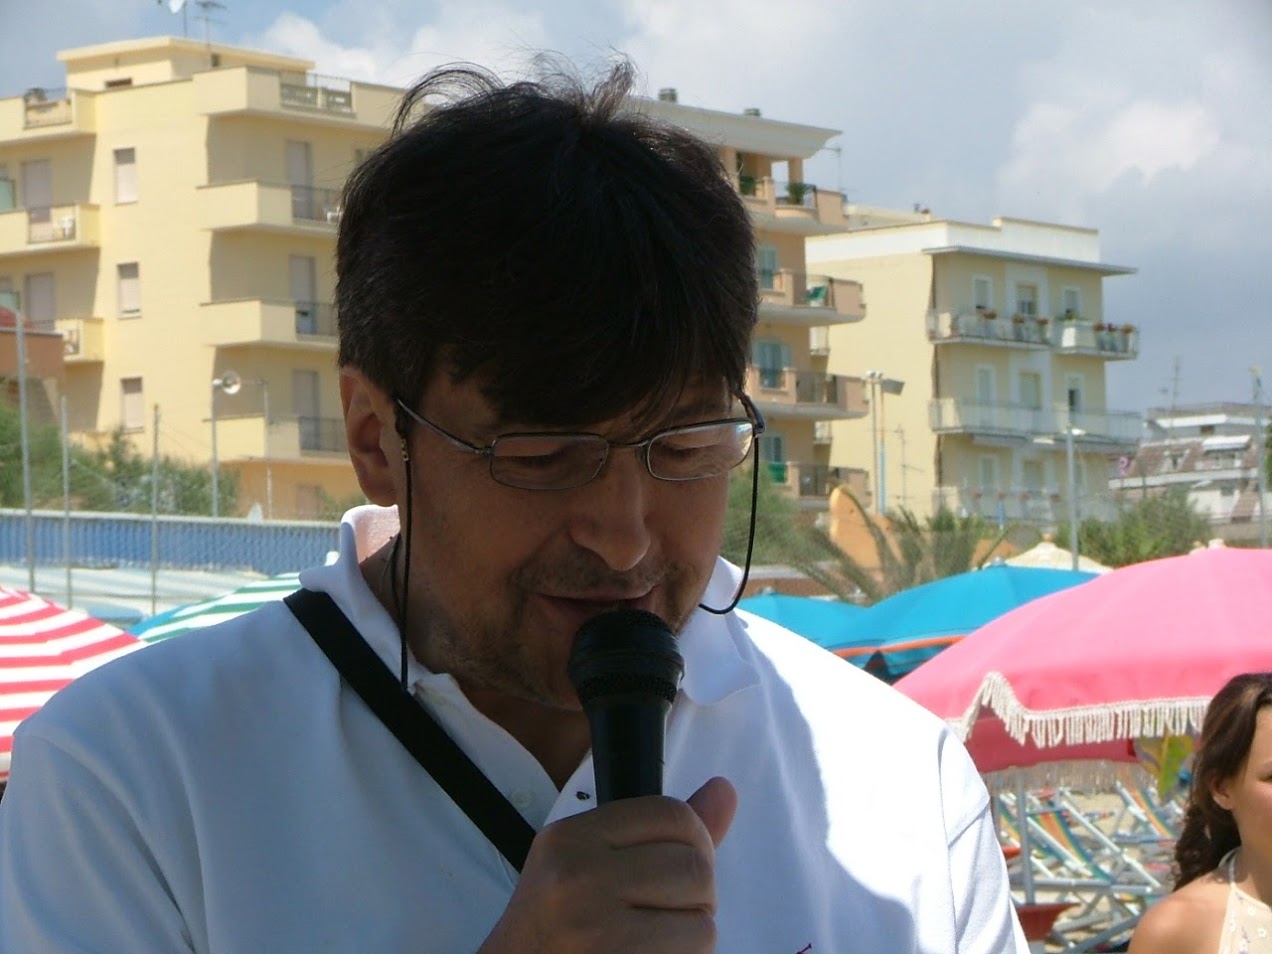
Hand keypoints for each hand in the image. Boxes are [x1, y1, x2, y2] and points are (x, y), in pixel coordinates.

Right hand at [478, 776, 736, 953]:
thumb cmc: (556, 928)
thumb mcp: (587, 865)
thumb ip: (660, 830)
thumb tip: (724, 789)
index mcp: (571, 838)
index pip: (671, 814)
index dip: (694, 843)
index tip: (679, 868)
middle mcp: (579, 876)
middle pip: (694, 866)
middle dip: (697, 895)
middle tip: (667, 914)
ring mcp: (596, 927)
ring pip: (702, 920)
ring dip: (692, 936)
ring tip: (656, 941)